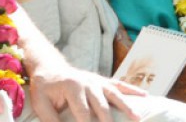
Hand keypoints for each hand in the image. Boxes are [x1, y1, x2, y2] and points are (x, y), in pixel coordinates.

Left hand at [29, 62, 144, 121]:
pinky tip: (145, 95)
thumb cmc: (44, 88)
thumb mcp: (41, 104)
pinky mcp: (102, 81)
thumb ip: (51, 120)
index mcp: (72, 87)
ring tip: (138, 118)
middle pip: (102, 107)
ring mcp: (96, 81)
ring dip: (127, 107)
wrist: (49, 68)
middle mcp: (87, 82)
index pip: (83, 113)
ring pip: (114, 95)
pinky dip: (132, 90)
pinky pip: (119, 85)